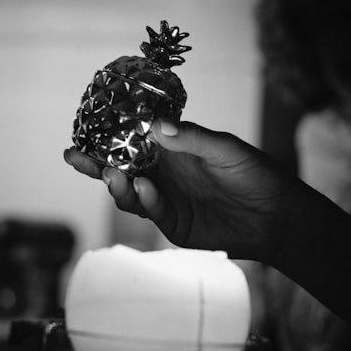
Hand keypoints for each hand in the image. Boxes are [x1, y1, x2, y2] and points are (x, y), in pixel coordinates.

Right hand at [63, 120, 304, 264]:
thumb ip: (191, 138)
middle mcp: (163, 175)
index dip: (106, 138)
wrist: (277, 216)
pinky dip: (145, 201)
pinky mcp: (174, 225)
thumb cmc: (255, 173)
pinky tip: (145, 189)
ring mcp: (166, 201)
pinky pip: (152, 213)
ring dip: (117, 184)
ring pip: (129, 194)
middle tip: (74, 156)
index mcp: (171, 150)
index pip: (131, 142)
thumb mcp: (225, 148)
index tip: (83, 131)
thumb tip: (155, 125)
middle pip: (120, 170)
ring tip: (113, 175)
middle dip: (95, 165)